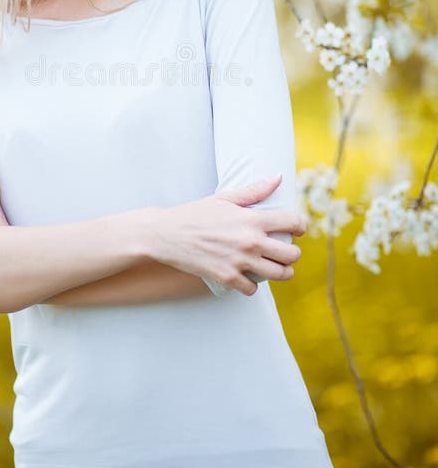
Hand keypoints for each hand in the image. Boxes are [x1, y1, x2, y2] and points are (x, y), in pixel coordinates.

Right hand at [147, 174, 305, 296]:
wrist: (167, 234)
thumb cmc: (196, 213)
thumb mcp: (225, 198)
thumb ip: (254, 190)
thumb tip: (278, 178)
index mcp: (252, 219)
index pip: (293, 222)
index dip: (300, 226)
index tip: (296, 229)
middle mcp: (250, 241)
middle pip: (292, 254)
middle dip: (293, 254)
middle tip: (285, 252)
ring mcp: (239, 261)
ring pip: (279, 275)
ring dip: (282, 272)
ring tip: (275, 267)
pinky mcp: (227, 277)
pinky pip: (253, 289)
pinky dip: (253, 285)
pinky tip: (248, 276)